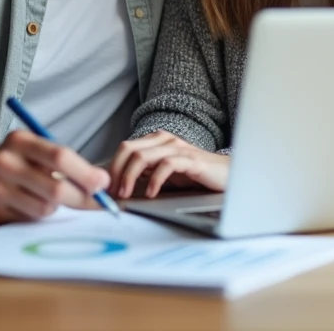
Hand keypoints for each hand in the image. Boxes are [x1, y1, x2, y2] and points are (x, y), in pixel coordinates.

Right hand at [0, 131, 108, 223]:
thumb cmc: (12, 161)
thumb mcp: (31, 150)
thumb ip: (61, 162)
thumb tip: (101, 184)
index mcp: (20, 141)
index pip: (60, 156)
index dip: (86, 172)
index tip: (104, 183)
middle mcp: (5, 162)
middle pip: (55, 188)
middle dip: (82, 198)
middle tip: (98, 203)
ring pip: (45, 208)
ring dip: (56, 207)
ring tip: (48, 197)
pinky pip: (29, 219)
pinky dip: (38, 215)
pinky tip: (29, 205)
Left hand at [108, 131, 229, 198]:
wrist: (227, 176)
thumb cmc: (195, 177)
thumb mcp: (164, 175)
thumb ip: (145, 174)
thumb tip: (118, 185)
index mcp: (156, 141)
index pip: (124, 148)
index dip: (111, 168)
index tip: (105, 189)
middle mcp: (164, 140)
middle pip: (128, 149)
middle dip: (115, 171)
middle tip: (112, 193)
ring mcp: (177, 148)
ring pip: (142, 155)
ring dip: (129, 176)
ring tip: (125, 194)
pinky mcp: (191, 160)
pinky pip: (166, 165)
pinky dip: (154, 180)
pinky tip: (151, 193)